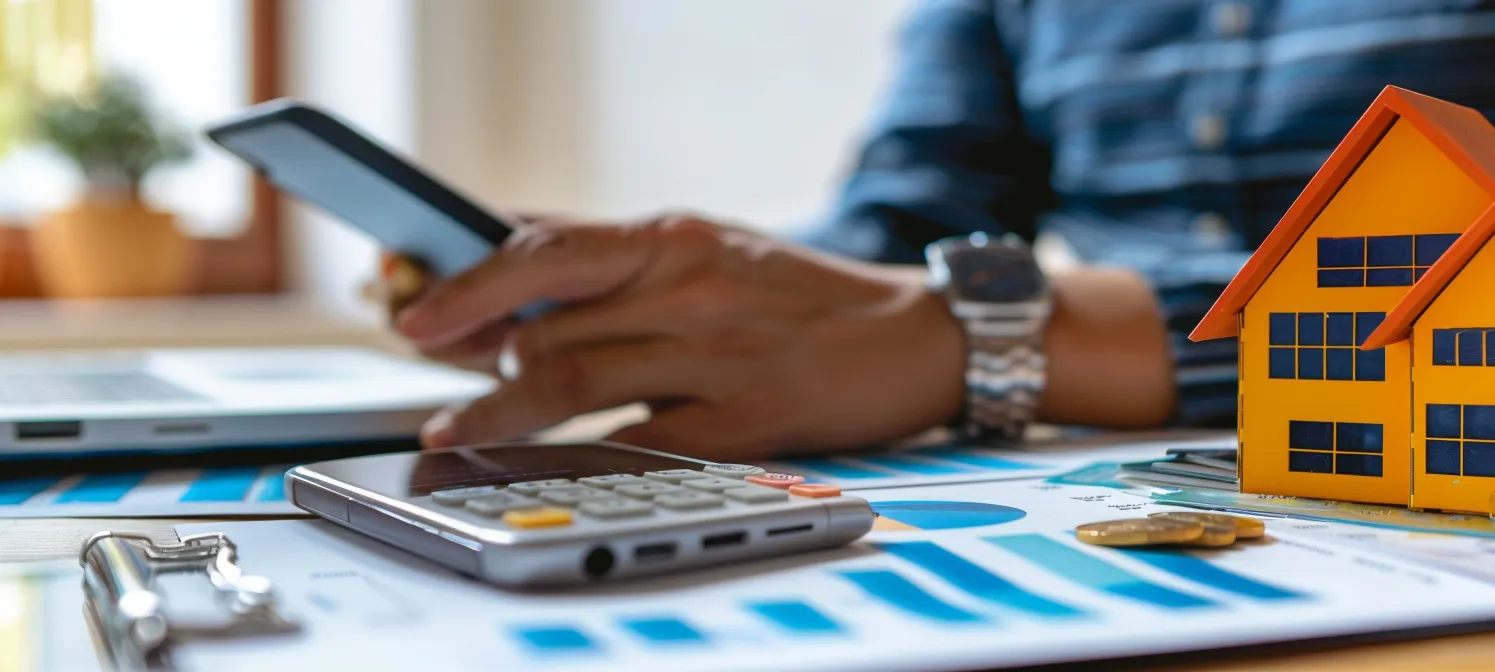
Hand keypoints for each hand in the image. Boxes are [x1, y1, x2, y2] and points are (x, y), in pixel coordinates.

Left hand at [392, 214, 966, 459]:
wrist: (914, 335)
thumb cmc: (798, 295)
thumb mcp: (705, 249)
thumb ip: (612, 256)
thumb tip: (508, 246)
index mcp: (674, 239)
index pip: (542, 249)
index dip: (464, 280)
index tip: (407, 304)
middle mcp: (690, 288)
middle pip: (543, 323)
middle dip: (467, 353)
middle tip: (423, 369)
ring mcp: (717, 355)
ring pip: (573, 381)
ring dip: (497, 412)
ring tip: (453, 431)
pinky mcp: (745, 419)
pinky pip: (637, 440)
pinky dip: (577, 453)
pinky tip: (543, 461)